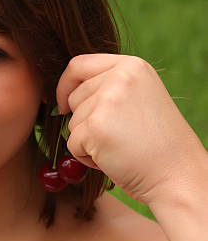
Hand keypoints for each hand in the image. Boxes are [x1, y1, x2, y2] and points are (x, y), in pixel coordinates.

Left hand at [56, 54, 203, 205]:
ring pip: (71, 121)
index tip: (62, 103)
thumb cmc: (157, 142)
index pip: (78, 64)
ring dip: (88, 140)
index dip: (65, 85)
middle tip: (118, 136)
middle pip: (73, 96)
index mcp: (131, 66)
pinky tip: (114, 159)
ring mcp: (106, 101)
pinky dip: (86, 157)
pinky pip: (73, 143)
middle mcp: (119, 77)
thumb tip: (66, 91)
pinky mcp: (95, 127)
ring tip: (120, 147)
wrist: (178, 176)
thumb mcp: (139, 97)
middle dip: (85, 121)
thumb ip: (108, 86)